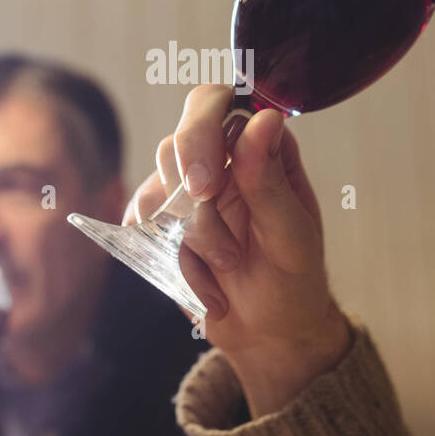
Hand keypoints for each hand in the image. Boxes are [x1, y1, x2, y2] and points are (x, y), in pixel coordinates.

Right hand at [125, 84, 352, 417]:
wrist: (267, 332)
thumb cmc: (292, 279)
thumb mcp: (292, 235)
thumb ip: (270, 179)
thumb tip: (266, 118)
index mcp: (258, 148)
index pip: (216, 103)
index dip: (200, 130)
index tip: (204, 185)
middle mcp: (219, 159)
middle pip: (176, 144)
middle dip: (192, 199)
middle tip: (222, 248)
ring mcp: (183, 190)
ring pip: (157, 190)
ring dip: (191, 240)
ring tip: (228, 269)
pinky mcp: (157, 224)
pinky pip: (142, 228)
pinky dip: (173, 262)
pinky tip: (204, 284)